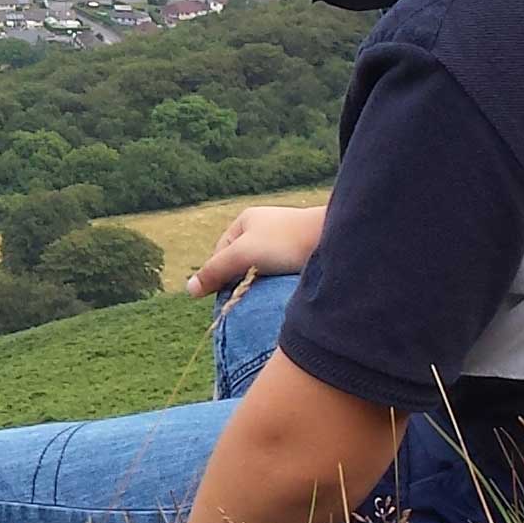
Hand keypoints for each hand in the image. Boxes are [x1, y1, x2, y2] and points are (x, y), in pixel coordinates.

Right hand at [185, 204, 324, 297]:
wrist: (335, 239)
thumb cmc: (287, 241)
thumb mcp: (243, 255)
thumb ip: (214, 271)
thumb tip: (188, 289)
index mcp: (246, 221)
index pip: (221, 253)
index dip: (220, 276)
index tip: (226, 297)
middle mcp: (264, 228)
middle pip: (242, 262)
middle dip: (241, 282)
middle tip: (244, 302)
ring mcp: (284, 240)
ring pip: (263, 269)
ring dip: (261, 285)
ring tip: (264, 299)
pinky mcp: (302, 253)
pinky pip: (282, 272)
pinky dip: (278, 284)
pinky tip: (282, 293)